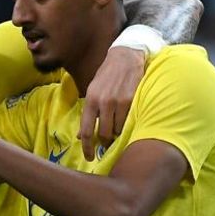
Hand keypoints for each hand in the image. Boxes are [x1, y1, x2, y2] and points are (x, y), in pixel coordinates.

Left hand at [79, 46, 144, 160]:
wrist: (125, 57)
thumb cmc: (106, 77)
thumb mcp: (92, 92)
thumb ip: (88, 113)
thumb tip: (81, 136)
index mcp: (90, 101)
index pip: (86, 130)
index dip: (87, 147)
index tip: (89, 158)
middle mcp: (103, 102)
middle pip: (103, 134)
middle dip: (105, 141)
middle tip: (107, 142)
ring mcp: (119, 101)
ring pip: (118, 129)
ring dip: (118, 133)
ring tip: (118, 128)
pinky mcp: (133, 99)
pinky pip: (130, 121)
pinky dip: (128, 125)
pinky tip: (128, 121)